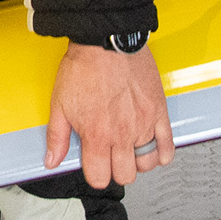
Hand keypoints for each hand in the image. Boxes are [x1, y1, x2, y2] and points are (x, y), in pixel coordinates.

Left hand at [47, 42, 173, 189]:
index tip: (93, 165)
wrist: (105, 42)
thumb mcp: (60, 105)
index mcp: (97, 135)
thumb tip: (52, 160)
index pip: (100, 177)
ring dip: (137, 162)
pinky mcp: (158, 111)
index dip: (95, 174)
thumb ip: (57, 137)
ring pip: (147, 163)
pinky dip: (162, 153)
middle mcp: (122, 134)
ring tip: (129, 150)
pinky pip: (168, 145)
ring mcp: (143, 124)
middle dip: (116, 170)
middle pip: (125, 175)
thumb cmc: (84, 68)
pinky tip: (152, 148)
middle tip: (110, 157)